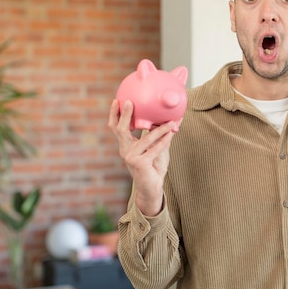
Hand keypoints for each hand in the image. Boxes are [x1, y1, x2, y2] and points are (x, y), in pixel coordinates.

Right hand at [108, 99, 174, 215]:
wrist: (152, 188)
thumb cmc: (154, 167)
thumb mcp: (156, 148)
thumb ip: (160, 136)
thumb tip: (172, 120)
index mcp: (126, 145)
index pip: (116, 128)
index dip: (115, 114)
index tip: (117, 100)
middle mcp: (125, 150)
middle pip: (121, 130)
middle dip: (125, 115)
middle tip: (130, 102)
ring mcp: (131, 157)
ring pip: (146, 138)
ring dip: (160, 129)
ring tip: (171, 122)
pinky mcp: (139, 163)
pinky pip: (154, 149)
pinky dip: (164, 141)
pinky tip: (171, 135)